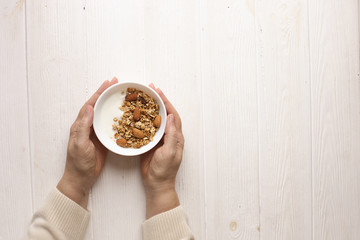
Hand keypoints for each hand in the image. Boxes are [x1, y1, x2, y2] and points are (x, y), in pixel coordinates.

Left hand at [57, 78, 117, 208]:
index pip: (90, 104)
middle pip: (97, 105)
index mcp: (80, 125)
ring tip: (122, 95)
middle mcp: (88, 126)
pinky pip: (111, 125)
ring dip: (112, 104)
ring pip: (104, 113)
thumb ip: (83, 126)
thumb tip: (88, 107)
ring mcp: (96, 132)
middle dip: (106, 93)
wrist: (81, 178)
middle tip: (116, 84)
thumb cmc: (78, 163)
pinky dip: (118, 118)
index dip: (99, 93)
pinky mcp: (103, 139)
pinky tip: (125, 115)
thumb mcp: (79, 143)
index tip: (108, 83)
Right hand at [141, 84, 184, 218]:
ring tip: (141, 98)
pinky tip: (134, 115)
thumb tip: (171, 116)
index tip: (158, 92)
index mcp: (176, 136)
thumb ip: (171, 135)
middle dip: (157, 101)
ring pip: (155, 119)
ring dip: (149, 108)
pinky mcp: (150, 143)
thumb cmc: (164, 170)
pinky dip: (141, 120)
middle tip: (148, 90)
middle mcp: (168, 135)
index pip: (172, 115)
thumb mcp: (169, 152)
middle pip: (164, 114)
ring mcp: (159, 139)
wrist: (156, 184)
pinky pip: (146, 128)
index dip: (166, 102)